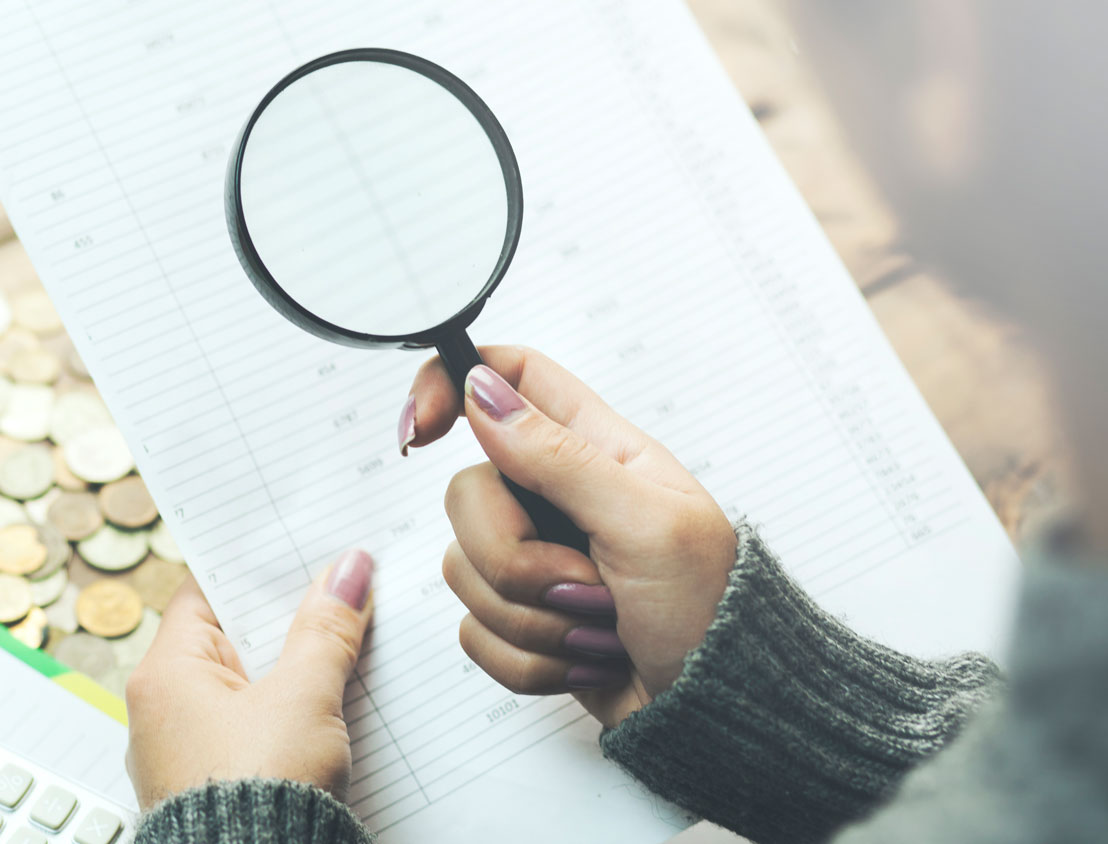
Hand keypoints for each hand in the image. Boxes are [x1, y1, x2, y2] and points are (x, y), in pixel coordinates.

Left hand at [125, 550, 373, 808]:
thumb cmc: (259, 794)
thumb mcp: (303, 697)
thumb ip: (326, 629)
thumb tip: (347, 569)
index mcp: (165, 673)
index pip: (205, 592)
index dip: (253, 567)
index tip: (298, 545)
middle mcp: (163, 709)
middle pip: (229, 638)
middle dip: (285, 615)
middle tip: (338, 583)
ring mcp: (187, 751)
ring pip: (246, 685)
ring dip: (293, 665)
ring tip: (348, 634)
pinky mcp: (215, 784)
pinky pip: (253, 728)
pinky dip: (288, 711)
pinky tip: (332, 702)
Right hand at [401, 346, 734, 726]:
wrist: (720, 708)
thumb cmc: (711, 608)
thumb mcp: (647, 523)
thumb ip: (560, 456)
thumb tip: (483, 392)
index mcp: (593, 448)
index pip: (506, 377)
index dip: (452, 384)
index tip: (423, 431)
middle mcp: (554, 495)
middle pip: (465, 494)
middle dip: (515, 557)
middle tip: (589, 582)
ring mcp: (536, 558)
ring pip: (463, 571)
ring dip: (536, 619)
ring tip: (603, 626)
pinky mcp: (522, 618)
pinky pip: (474, 632)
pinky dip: (531, 659)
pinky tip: (587, 657)